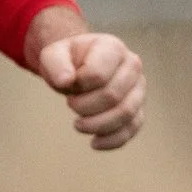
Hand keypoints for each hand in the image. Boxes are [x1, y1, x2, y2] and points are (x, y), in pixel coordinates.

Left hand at [38, 30, 146, 149]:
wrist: (81, 65)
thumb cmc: (68, 60)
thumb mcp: (53, 54)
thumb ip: (55, 64)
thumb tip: (65, 81)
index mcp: (113, 48)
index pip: (98, 75)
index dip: (78, 86)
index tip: (67, 83)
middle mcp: (132, 66)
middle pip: (112, 96)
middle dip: (84, 107)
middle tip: (70, 103)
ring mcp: (138, 88)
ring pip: (126, 114)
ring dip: (97, 125)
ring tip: (78, 124)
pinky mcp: (138, 108)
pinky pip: (132, 128)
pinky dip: (113, 140)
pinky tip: (94, 143)